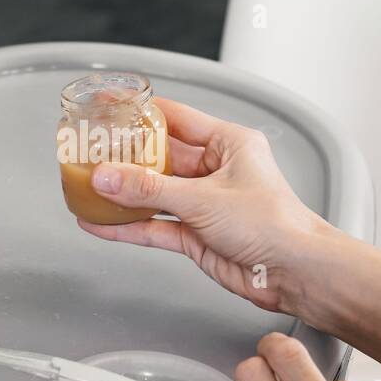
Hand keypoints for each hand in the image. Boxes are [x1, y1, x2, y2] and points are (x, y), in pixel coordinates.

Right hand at [78, 97, 334, 314]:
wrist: (295, 273)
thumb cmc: (274, 224)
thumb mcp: (203, 198)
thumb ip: (150, 189)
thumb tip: (108, 177)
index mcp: (228, 143)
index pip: (175, 118)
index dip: (139, 113)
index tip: (109, 107)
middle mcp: (215, 170)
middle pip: (158, 158)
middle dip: (123, 159)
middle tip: (88, 152)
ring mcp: (204, 204)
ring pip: (153, 194)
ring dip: (122, 195)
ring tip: (85, 188)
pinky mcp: (196, 235)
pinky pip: (155, 225)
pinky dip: (128, 226)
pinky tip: (100, 224)